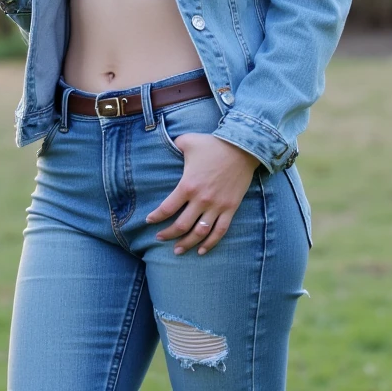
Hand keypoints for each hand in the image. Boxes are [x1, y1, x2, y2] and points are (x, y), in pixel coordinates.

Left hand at [146, 133, 260, 255]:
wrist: (242, 148)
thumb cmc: (213, 144)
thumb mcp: (188, 141)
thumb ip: (174, 145)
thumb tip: (165, 144)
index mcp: (188, 185)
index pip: (167, 208)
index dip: (156, 217)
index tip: (149, 221)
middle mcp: (201, 200)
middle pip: (181, 225)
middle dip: (168, 234)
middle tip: (159, 238)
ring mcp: (217, 206)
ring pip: (199, 233)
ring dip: (187, 244)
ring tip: (177, 250)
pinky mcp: (230, 209)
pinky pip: (219, 231)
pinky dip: (210, 244)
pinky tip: (201, 250)